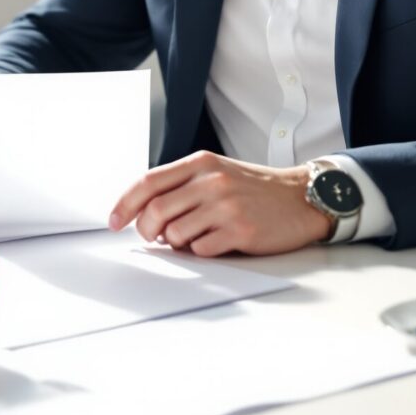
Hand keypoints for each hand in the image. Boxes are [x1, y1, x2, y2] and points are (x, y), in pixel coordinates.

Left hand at [107, 152, 333, 256]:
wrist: (301, 198)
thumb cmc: (255, 189)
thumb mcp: (217, 173)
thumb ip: (182, 186)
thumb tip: (144, 213)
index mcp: (201, 163)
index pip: (148, 181)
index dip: (125, 204)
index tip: (113, 221)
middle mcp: (212, 181)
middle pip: (155, 210)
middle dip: (146, 230)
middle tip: (152, 237)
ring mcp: (226, 206)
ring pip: (175, 233)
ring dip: (175, 243)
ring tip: (193, 237)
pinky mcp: (241, 232)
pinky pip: (201, 249)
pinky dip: (200, 251)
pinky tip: (215, 242)